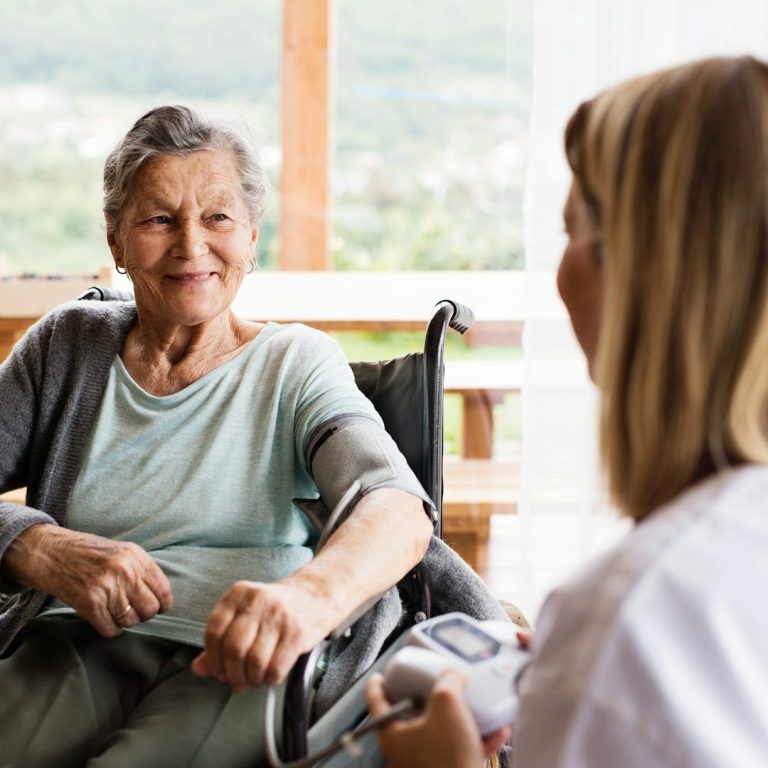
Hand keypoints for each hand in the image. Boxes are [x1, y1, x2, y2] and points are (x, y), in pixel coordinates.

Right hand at [2, 524, 172, 636]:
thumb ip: (142, 569)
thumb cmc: (89, 553)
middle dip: (144, 614)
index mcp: (136, 557)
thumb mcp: (123, 551)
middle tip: (135, 610)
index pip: (163, 589)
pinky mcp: (89, 604)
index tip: (159, 607)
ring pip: (131, 621)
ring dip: (125, 622)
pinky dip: (110, 629)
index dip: (163, 603)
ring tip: (117, 612)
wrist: (52, 553)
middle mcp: (124, 572)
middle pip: (150, 609)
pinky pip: (110, 629)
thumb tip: (161, 596)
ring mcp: (107, 588)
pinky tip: (105, 619)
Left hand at [191, 579, 332, 692]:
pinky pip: (275, 667)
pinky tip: (270, 676)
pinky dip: (269, 680)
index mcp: (239, 593)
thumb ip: (220, 640)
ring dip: (251, 679)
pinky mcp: (297, 631)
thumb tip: (198, 668)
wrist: (317, 595)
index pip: (213, 631)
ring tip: (255, 679)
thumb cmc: (276, 610)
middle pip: (233, 648)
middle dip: (232, 674)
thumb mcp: (246, 616)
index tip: (218, 672)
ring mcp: (279, 615)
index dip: (213, 659)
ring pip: (253, 661)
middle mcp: (258, 600)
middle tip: (236, 683)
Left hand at [365, 670, 509, 767]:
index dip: (378, 683)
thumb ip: (449, 680)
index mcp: (393, 733)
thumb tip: (456, 675)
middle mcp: (406, 750)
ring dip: (460, 716)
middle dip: (428, 696)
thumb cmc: (447, 758)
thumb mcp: (447, 702)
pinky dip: (478, 737)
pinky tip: (496, 728)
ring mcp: (427, 762)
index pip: (376, 701)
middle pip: (412, 713)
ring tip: (473, 703)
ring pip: (441, 730)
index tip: (381, 674)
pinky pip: (462, 748)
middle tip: (435, 682)